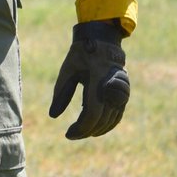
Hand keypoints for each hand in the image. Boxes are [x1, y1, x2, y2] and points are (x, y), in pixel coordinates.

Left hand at [49, 20, 130, 139]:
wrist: (103, 41)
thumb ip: (61, 93)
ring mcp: (120, 93)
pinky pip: (117, 115)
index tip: (68, 134)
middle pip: (101, 120)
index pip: (91, 115)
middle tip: (71, 135)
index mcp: (98, 83)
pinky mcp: (123, 95)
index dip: (81, 128)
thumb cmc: (82, 54)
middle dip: (86, 131)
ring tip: (81, 133)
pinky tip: (94, 128)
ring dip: (97, 130)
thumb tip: (53, 115)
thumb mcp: (67, 70)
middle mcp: (112, 90)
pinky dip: (107, 124)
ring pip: (111, 120)